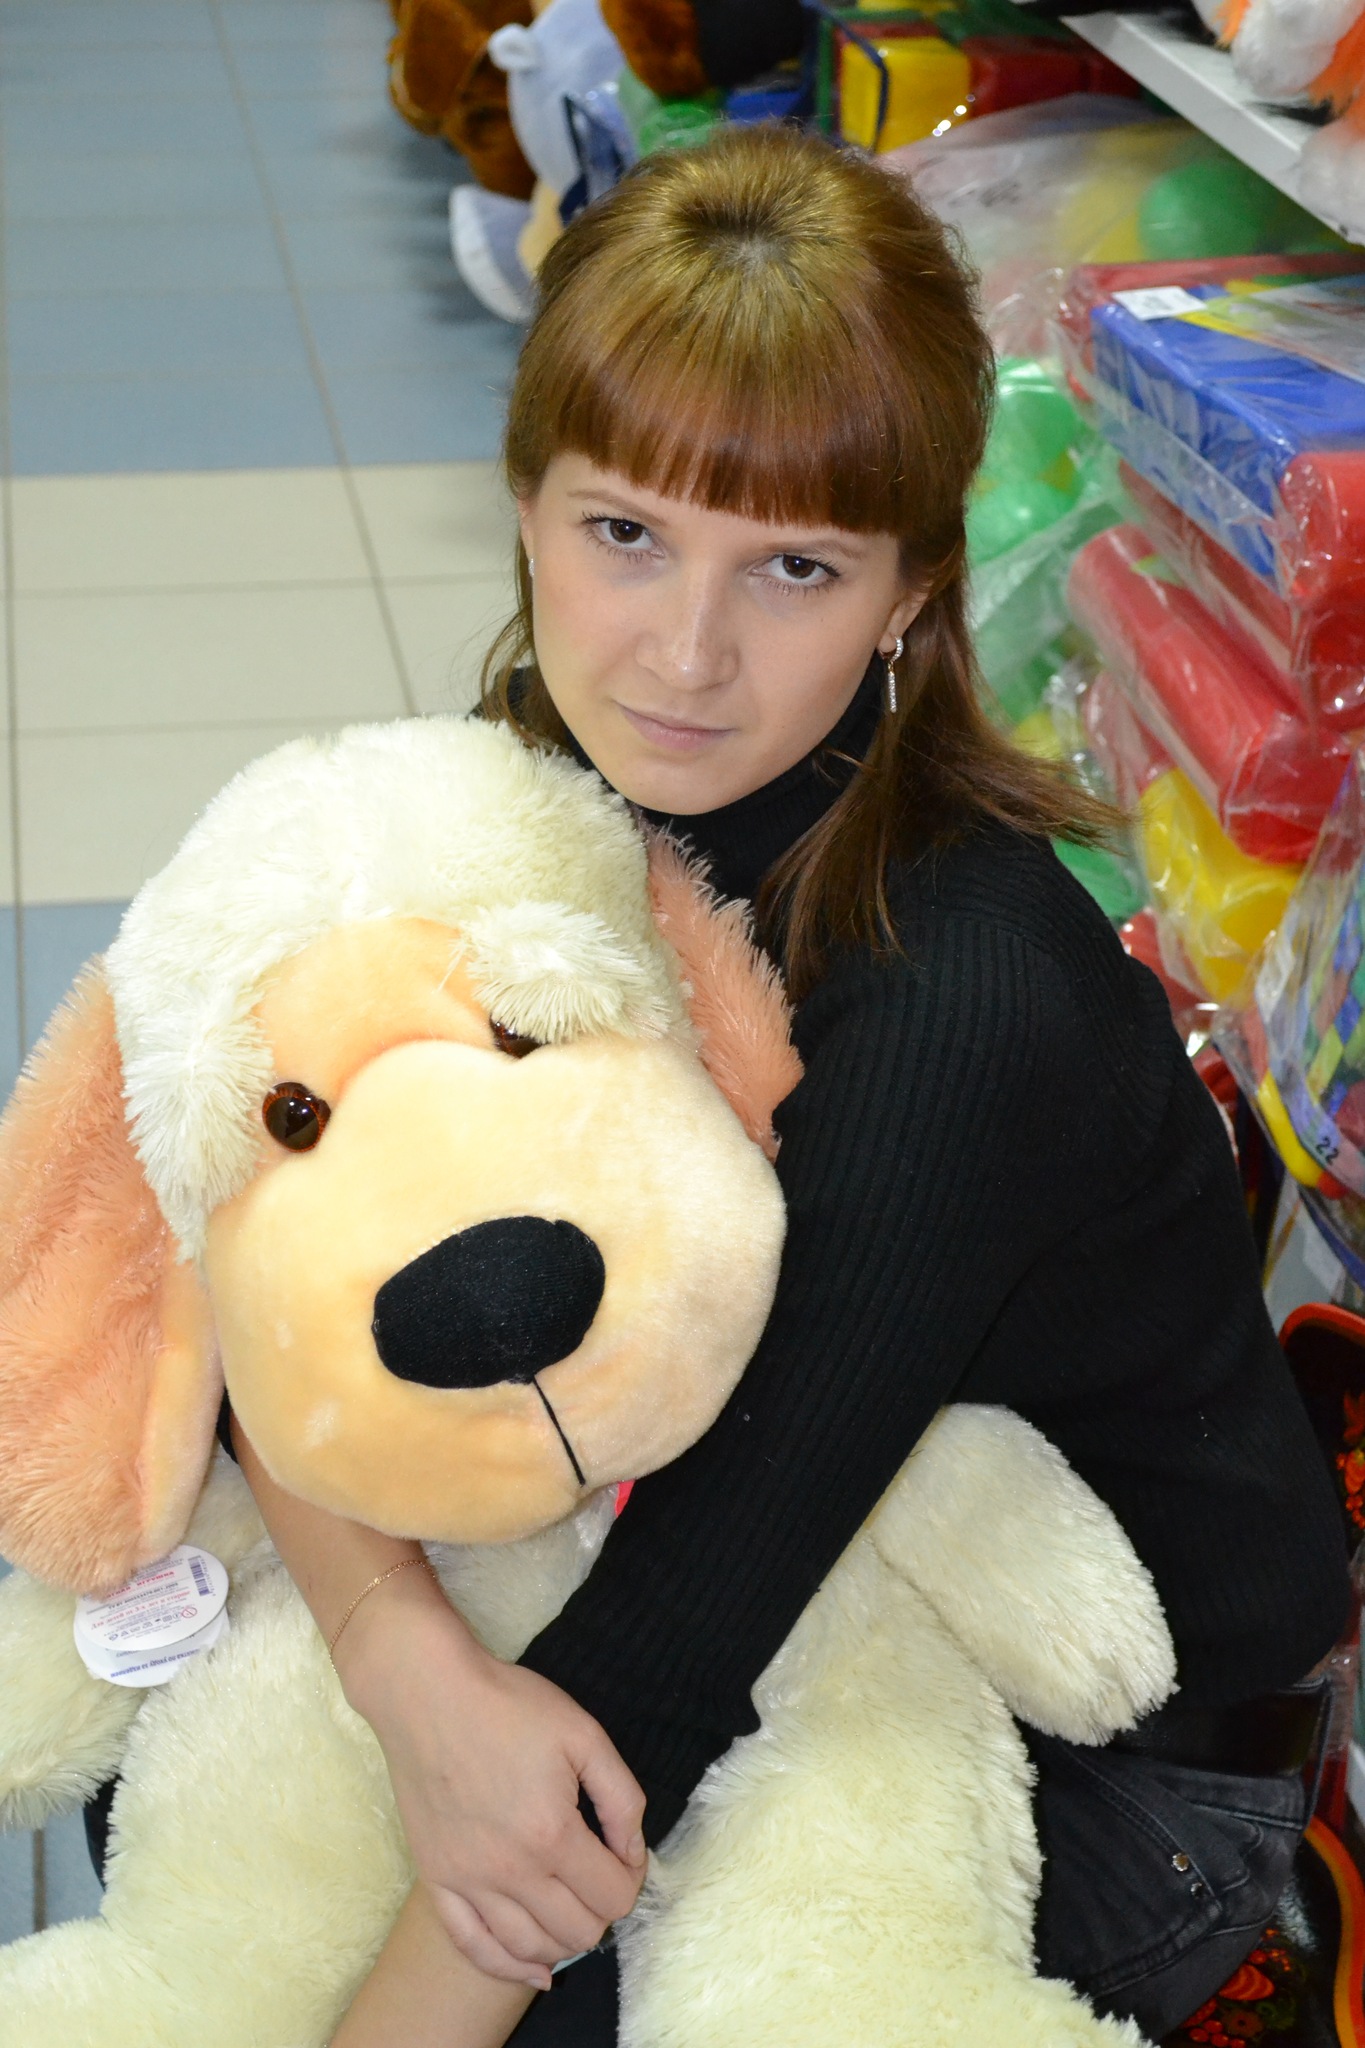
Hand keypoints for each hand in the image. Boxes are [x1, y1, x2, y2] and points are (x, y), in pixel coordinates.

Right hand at [336, 1569, 647, 1989]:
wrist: (428, 1693)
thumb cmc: (508, 1705)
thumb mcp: (585, 1735)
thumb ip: (622, 1798)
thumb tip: (633, 1853)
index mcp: (551, 1833)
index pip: (614, 1897)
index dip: (631, 1879)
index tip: (624, 1854)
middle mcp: (509, 1869)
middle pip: (578, 1933)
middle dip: (601, 1910)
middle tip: (597, 1874)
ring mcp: (467, 1880)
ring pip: (531, 1949)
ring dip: (562, 1939)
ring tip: (570, 1908)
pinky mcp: (436, 1879)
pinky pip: (473, 1948)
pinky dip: (509, 1966)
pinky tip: (533, 1970)